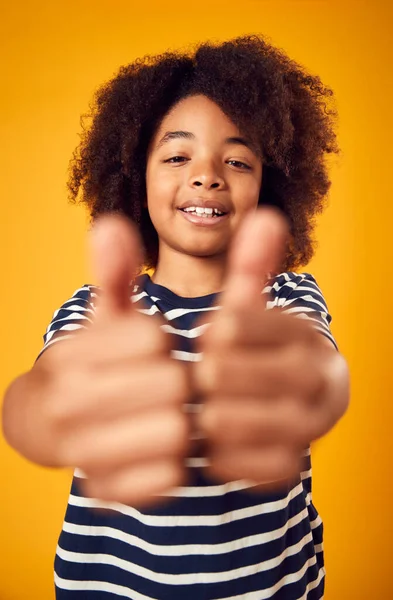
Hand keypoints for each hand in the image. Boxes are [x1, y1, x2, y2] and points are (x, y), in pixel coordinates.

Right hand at [39, 214, 190, 506]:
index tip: (156, 348)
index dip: (168, 342)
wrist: (52, 424)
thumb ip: (115, 272)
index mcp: (72, 353)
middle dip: (182, 381)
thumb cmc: (95, 361)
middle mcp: (68, 402)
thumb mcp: (105, 317)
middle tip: (173, 384)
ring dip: (186, 422)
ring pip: (176, 434)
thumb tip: (111, 223)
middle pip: (172, 387)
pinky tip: (168, 448)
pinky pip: (170, 477)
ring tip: (174, 414)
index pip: (157, 338)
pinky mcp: (106, 491)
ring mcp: (84, 451)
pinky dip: (179, 462)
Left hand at [193, 207, 344, 489]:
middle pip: (281, 375)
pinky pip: (272, 467)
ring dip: (231, 419)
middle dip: (231, 376)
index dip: (231, 329)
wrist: (274, 402)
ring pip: (280, 423)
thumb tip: (265, 216)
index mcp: (305, 334)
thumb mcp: (244, 310)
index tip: (202, 334)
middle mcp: (320, 377)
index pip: (269, 325)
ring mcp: (313, 423)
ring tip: (197, 415)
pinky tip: (209, 449)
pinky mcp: (297, 462)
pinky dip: (237, 460)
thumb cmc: (248, 348)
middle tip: (196, 378)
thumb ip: (249, 269)